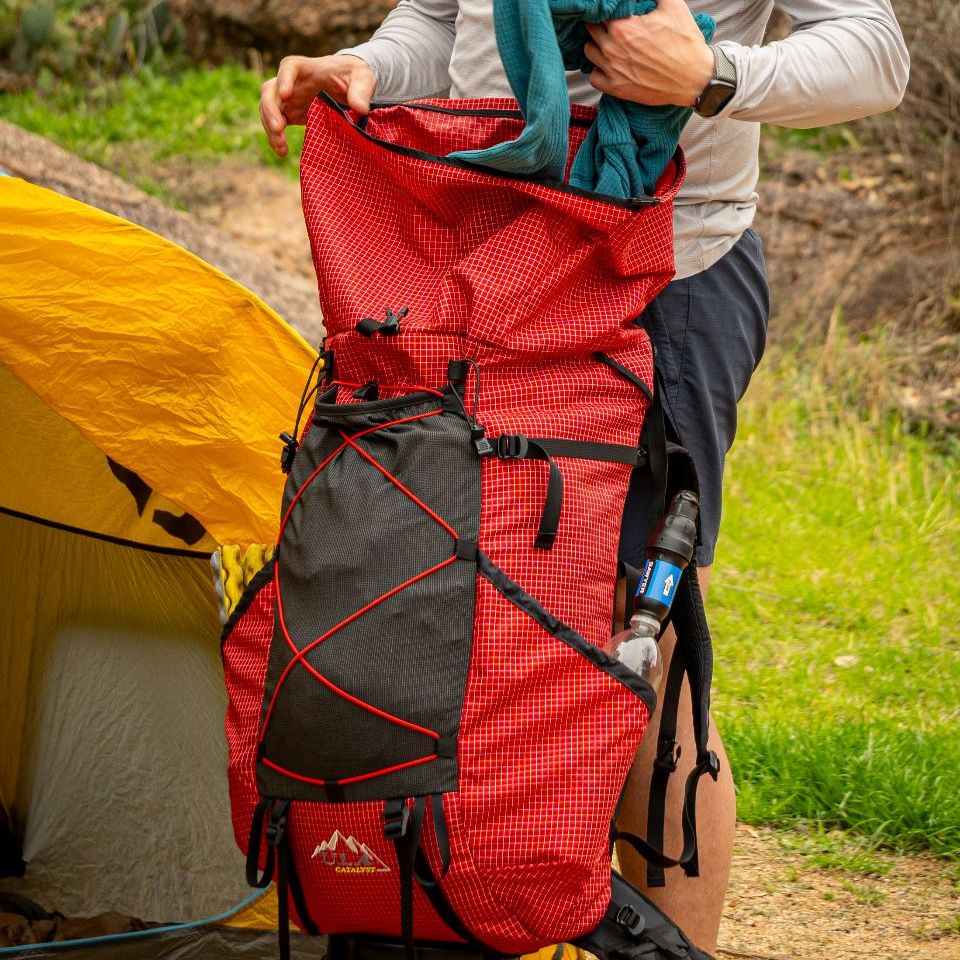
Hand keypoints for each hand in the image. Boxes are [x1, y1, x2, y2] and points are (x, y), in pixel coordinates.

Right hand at [259, 54, 376, 156]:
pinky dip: (275, 138)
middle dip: (270, 109)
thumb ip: (361, 91)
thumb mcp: (363, 78)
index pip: (289, 67)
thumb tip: (361, 109)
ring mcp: (288, 98)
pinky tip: (282, 152)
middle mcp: (291, 81)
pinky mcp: (289, 113)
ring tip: (281, 147)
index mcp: (307, 68)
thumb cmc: (354, 76)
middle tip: (279, 129)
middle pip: (270, 90)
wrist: (349, 84)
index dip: (284, 80)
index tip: (286, 94)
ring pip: (268, 109)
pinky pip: (275, 124)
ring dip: (270, 128)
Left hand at [584, 0, 713, 107]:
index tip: (617, 12)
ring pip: (589, 51)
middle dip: (601, 24)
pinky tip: (609, 65)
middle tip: (614, 26)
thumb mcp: (672, 5)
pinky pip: (593, 77)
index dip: (608, 10)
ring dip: (597, 45)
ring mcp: (612, 70)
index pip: (601, 12)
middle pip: (591, 29)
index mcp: (622, 26)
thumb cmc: (684, 41)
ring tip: (610, 43)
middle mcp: (611, 48)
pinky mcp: (616, 88)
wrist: (693, 77)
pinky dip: (598, 69)